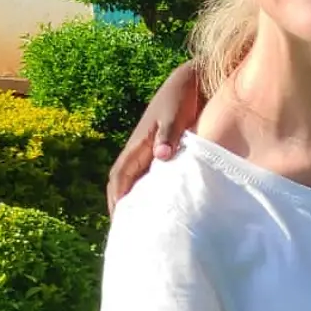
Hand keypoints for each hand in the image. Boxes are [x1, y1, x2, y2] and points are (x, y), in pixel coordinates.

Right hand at [106, 61, 202, 214]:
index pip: (120, 176)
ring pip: (138, 180)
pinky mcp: (167, 149)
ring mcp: (153, 150)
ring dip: (137, 199)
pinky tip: (165, 204)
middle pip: (124, 182)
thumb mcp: (174, 114)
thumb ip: (168, 134)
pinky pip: (154, 175)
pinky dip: (153, 190)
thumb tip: (160, 157)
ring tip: (143, 223)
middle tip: (127, 230)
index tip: (119, 220)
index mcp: (138, 144)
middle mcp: (142, 150)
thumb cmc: (181, 95)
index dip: (117, 197)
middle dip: (122, 204)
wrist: (192, 79)